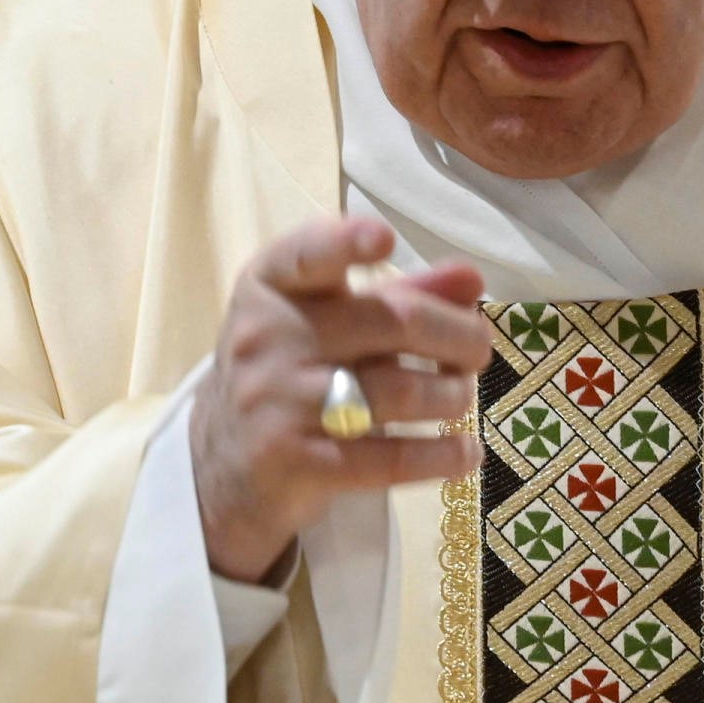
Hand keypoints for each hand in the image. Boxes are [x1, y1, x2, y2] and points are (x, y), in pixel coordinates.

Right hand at [189, 216, 487, 581]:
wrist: (223, 458)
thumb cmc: (293, 367)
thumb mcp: (331, 317)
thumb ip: (403, 292)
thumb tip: (471, 278)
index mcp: (271, 285)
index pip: (306, 254)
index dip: (344, 242)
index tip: (383, 240)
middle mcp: (267, 337)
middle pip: (390, 322)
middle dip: (457, 336)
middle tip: (480, 349)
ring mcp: (276, 403)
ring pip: (398, 392)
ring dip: (452, 395)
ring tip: (463, 396)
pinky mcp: (295, 463)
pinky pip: (387, 459)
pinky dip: (440, 455)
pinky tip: (466, 452)